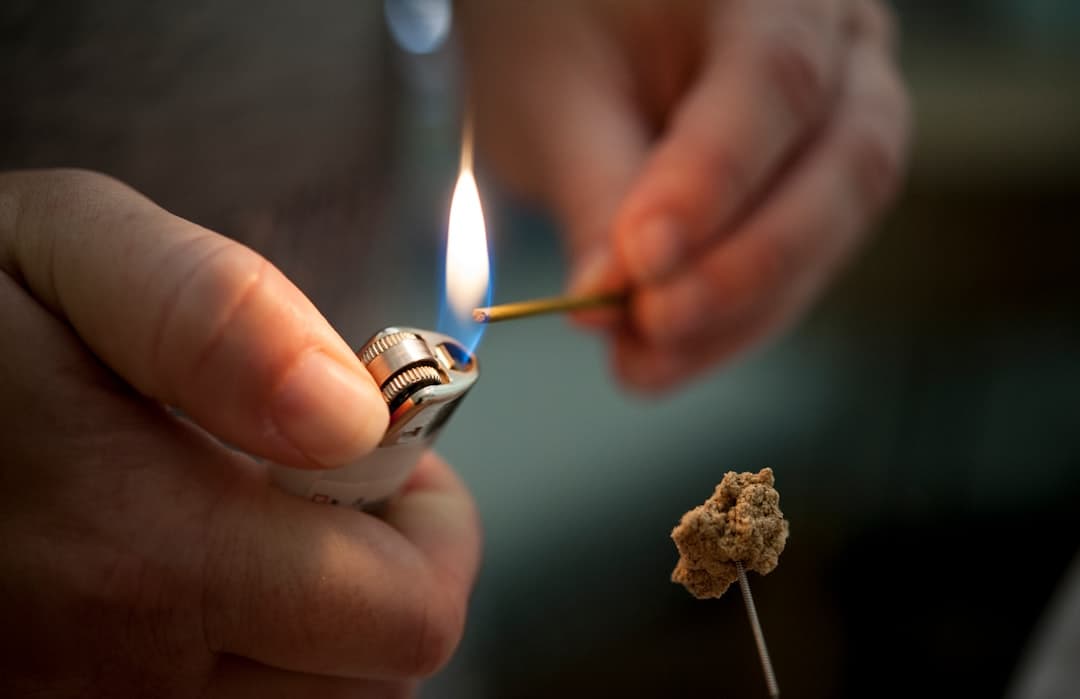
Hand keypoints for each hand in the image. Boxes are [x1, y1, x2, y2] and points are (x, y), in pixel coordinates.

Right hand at [0, 170, 480, 696]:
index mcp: (144, 551)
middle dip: (385, 575)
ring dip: (320, 626)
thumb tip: (351, 414)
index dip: (434, 528)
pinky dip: (249, 663)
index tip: (393, 459)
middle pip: (372, 682)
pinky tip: (194, 592)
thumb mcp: (65, 250)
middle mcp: (117, 679)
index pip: (408, 615)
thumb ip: (217, 316)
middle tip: (326, 492)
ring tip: (252, 532)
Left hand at [463, 0, 909, 390]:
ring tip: (646, 361)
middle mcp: (843, 42)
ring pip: (834, 227)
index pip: (775, 79)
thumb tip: (610, 305)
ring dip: (741, 312)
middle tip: (652, 327)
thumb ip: (594, 194)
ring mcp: (850, 111)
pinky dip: (738, 316)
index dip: (715, 181)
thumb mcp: (555, 99)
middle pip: (843, 164)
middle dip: (744, 267)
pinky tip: (671, 353)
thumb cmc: (559, 28)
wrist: (579, 21)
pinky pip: (805, 260)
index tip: (643, 262)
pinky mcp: (821, 182)